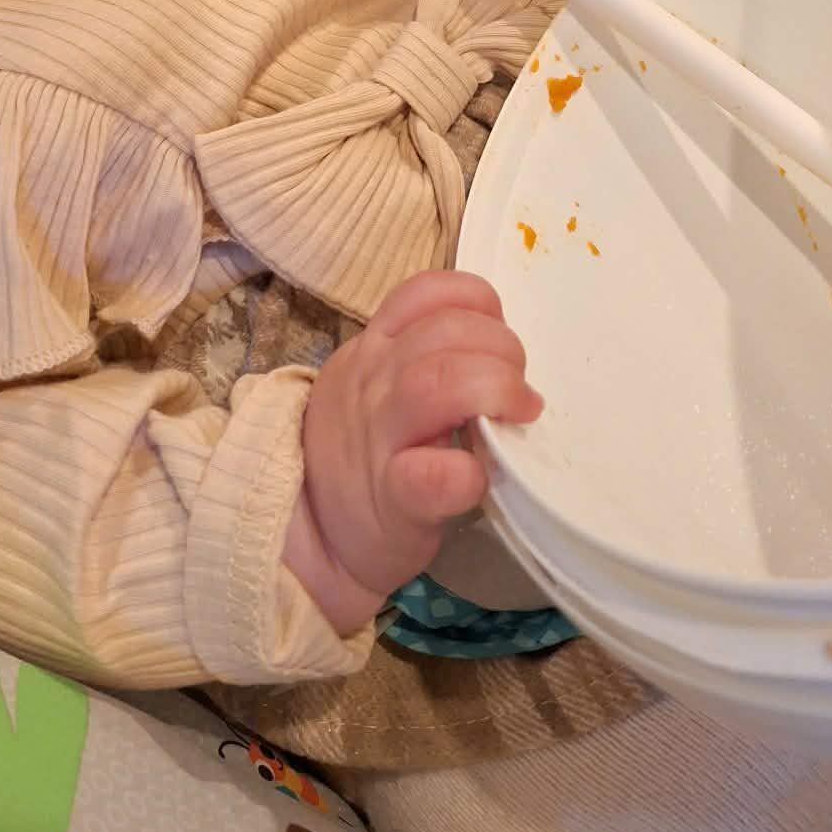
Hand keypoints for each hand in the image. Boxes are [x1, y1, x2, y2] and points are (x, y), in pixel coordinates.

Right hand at [282, 271, 542, 634]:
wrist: (312, 537)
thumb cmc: (363, 454)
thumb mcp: (377, 388)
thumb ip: (423, 360)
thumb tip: (499, 354)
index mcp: (374, 349)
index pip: (424, 293)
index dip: (476, 302)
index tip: (498, 331)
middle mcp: (374, 382)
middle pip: (444, 333)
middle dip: (501, 348)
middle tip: (519, 389)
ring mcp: (380, 439)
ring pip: (438, 384)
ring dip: (494, 389)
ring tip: (518, 414)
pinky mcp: (393, 501)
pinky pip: (430, 475)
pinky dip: (465, 471)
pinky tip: (478, 476)